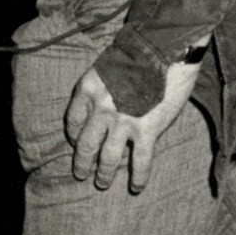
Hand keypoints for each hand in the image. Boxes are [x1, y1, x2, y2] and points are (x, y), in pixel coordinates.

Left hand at [64, 57, 202, 193]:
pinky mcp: (147, 129)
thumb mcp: (107, 65)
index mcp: (87, 90)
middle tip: (81, 173)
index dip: (74, 135)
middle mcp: (100, 109)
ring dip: (104, 174)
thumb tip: (106, 103)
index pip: (73, 120)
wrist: (162, 46)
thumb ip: (103, 87)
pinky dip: (138, 177)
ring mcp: (122, 121)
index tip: (77, 142)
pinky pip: (139, 161)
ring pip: (108, 157)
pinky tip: (136, 188)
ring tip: (102, 183)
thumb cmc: (138, 51)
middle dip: (82, 162)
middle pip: (85, 144)